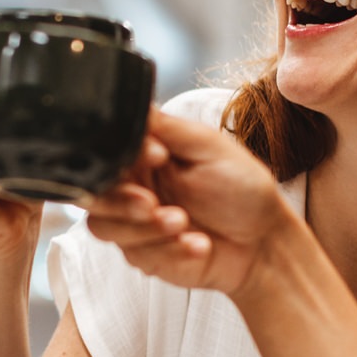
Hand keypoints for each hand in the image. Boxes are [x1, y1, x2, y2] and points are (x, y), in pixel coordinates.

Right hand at [84, 109, 299, 294]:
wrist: (264, 241)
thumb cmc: (242, 188)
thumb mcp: (208, 147)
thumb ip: (167, 127)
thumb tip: (131, 100)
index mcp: (143, 155)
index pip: (106, 151)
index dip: (120, 155)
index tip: (158, 155)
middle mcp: (132, 186)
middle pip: (92, 193)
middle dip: (120, 200)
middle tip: (151, 203)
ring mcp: (134, 223)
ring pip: (104, 227)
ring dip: (144, 228)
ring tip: (183, 224)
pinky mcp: (145, 255)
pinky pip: (136, 255)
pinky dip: (170, 250)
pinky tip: (199, 245)